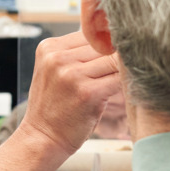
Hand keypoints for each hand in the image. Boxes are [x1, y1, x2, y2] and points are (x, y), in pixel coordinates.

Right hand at [18, 30, 122, 155]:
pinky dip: (126, 82)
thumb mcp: (55, 71)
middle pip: (102, 44)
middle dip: (115, 54)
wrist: (43, 138)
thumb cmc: (54, 106)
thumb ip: (76, 53)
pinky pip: (118, 78)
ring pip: (113, 59)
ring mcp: (72, 75)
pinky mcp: (87, 93)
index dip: (106, 42)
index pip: (90, 32)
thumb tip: (112, 36)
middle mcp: (58, 58)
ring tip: (125, 78)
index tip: (115, 51)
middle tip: (126, 66)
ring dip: (123, 68)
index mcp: (49, 47)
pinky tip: (126, 89)